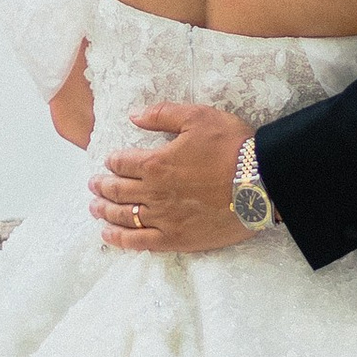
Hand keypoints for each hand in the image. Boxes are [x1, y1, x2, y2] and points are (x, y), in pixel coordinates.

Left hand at [90, 104, 256, 252]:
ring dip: (105, 212)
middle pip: (117, 191)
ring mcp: (164, 219)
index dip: (112, 162)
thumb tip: (133, 116)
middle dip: (102, 186)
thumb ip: (162, 115)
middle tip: (93, 185)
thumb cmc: (233, 148)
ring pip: (123, 217)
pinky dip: (120, 239)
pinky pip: (139, 241)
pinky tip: (109, 236)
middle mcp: (154, 193)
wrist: (262, 184)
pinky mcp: (176, 239)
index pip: (122, 163)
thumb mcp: (199, 117)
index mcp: (156, 163)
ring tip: (95, 208)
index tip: (108, 162)